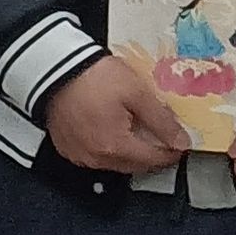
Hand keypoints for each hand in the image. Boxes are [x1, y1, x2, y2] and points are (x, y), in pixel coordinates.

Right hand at [39, 50, 188, 177]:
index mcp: (115, 146)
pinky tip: (113, 131)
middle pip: (135, 166)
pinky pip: (95, 157)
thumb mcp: (136, 93)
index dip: (172, 152)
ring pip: (115, 164)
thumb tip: (182, 142)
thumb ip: (161, 120)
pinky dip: (108, 149)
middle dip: (152, 155)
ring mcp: (79, 156)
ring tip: (138, 131)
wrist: (53, 68)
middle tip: (163, 137)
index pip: (153, 160)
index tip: (181, 142)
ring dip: (130, 153)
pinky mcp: (67, 148)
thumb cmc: (95, 77)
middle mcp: (96, 159)